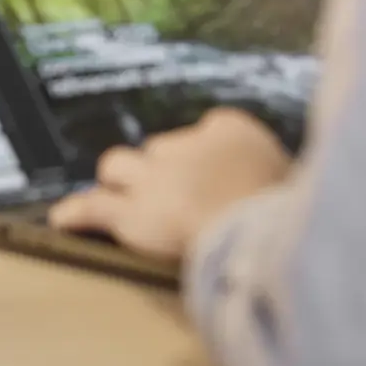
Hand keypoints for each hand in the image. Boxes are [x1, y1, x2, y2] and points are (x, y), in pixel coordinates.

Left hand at [47, 108, 293, 262]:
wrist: (264, 235)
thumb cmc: (294, 213)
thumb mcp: (304, 177)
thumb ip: (278, 171)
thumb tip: (286, 184)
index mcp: (232, 130)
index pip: (211, 131)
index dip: (207, 156)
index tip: (214, 173)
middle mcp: (186, 144)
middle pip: (161, 148)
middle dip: (165, 169)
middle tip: (175, 197)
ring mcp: (155, 178)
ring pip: (120, 165)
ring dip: (121, 181)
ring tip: (121, 197)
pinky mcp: (134, 214)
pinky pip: (94, 208)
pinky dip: (76, 213)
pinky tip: (62, 219)